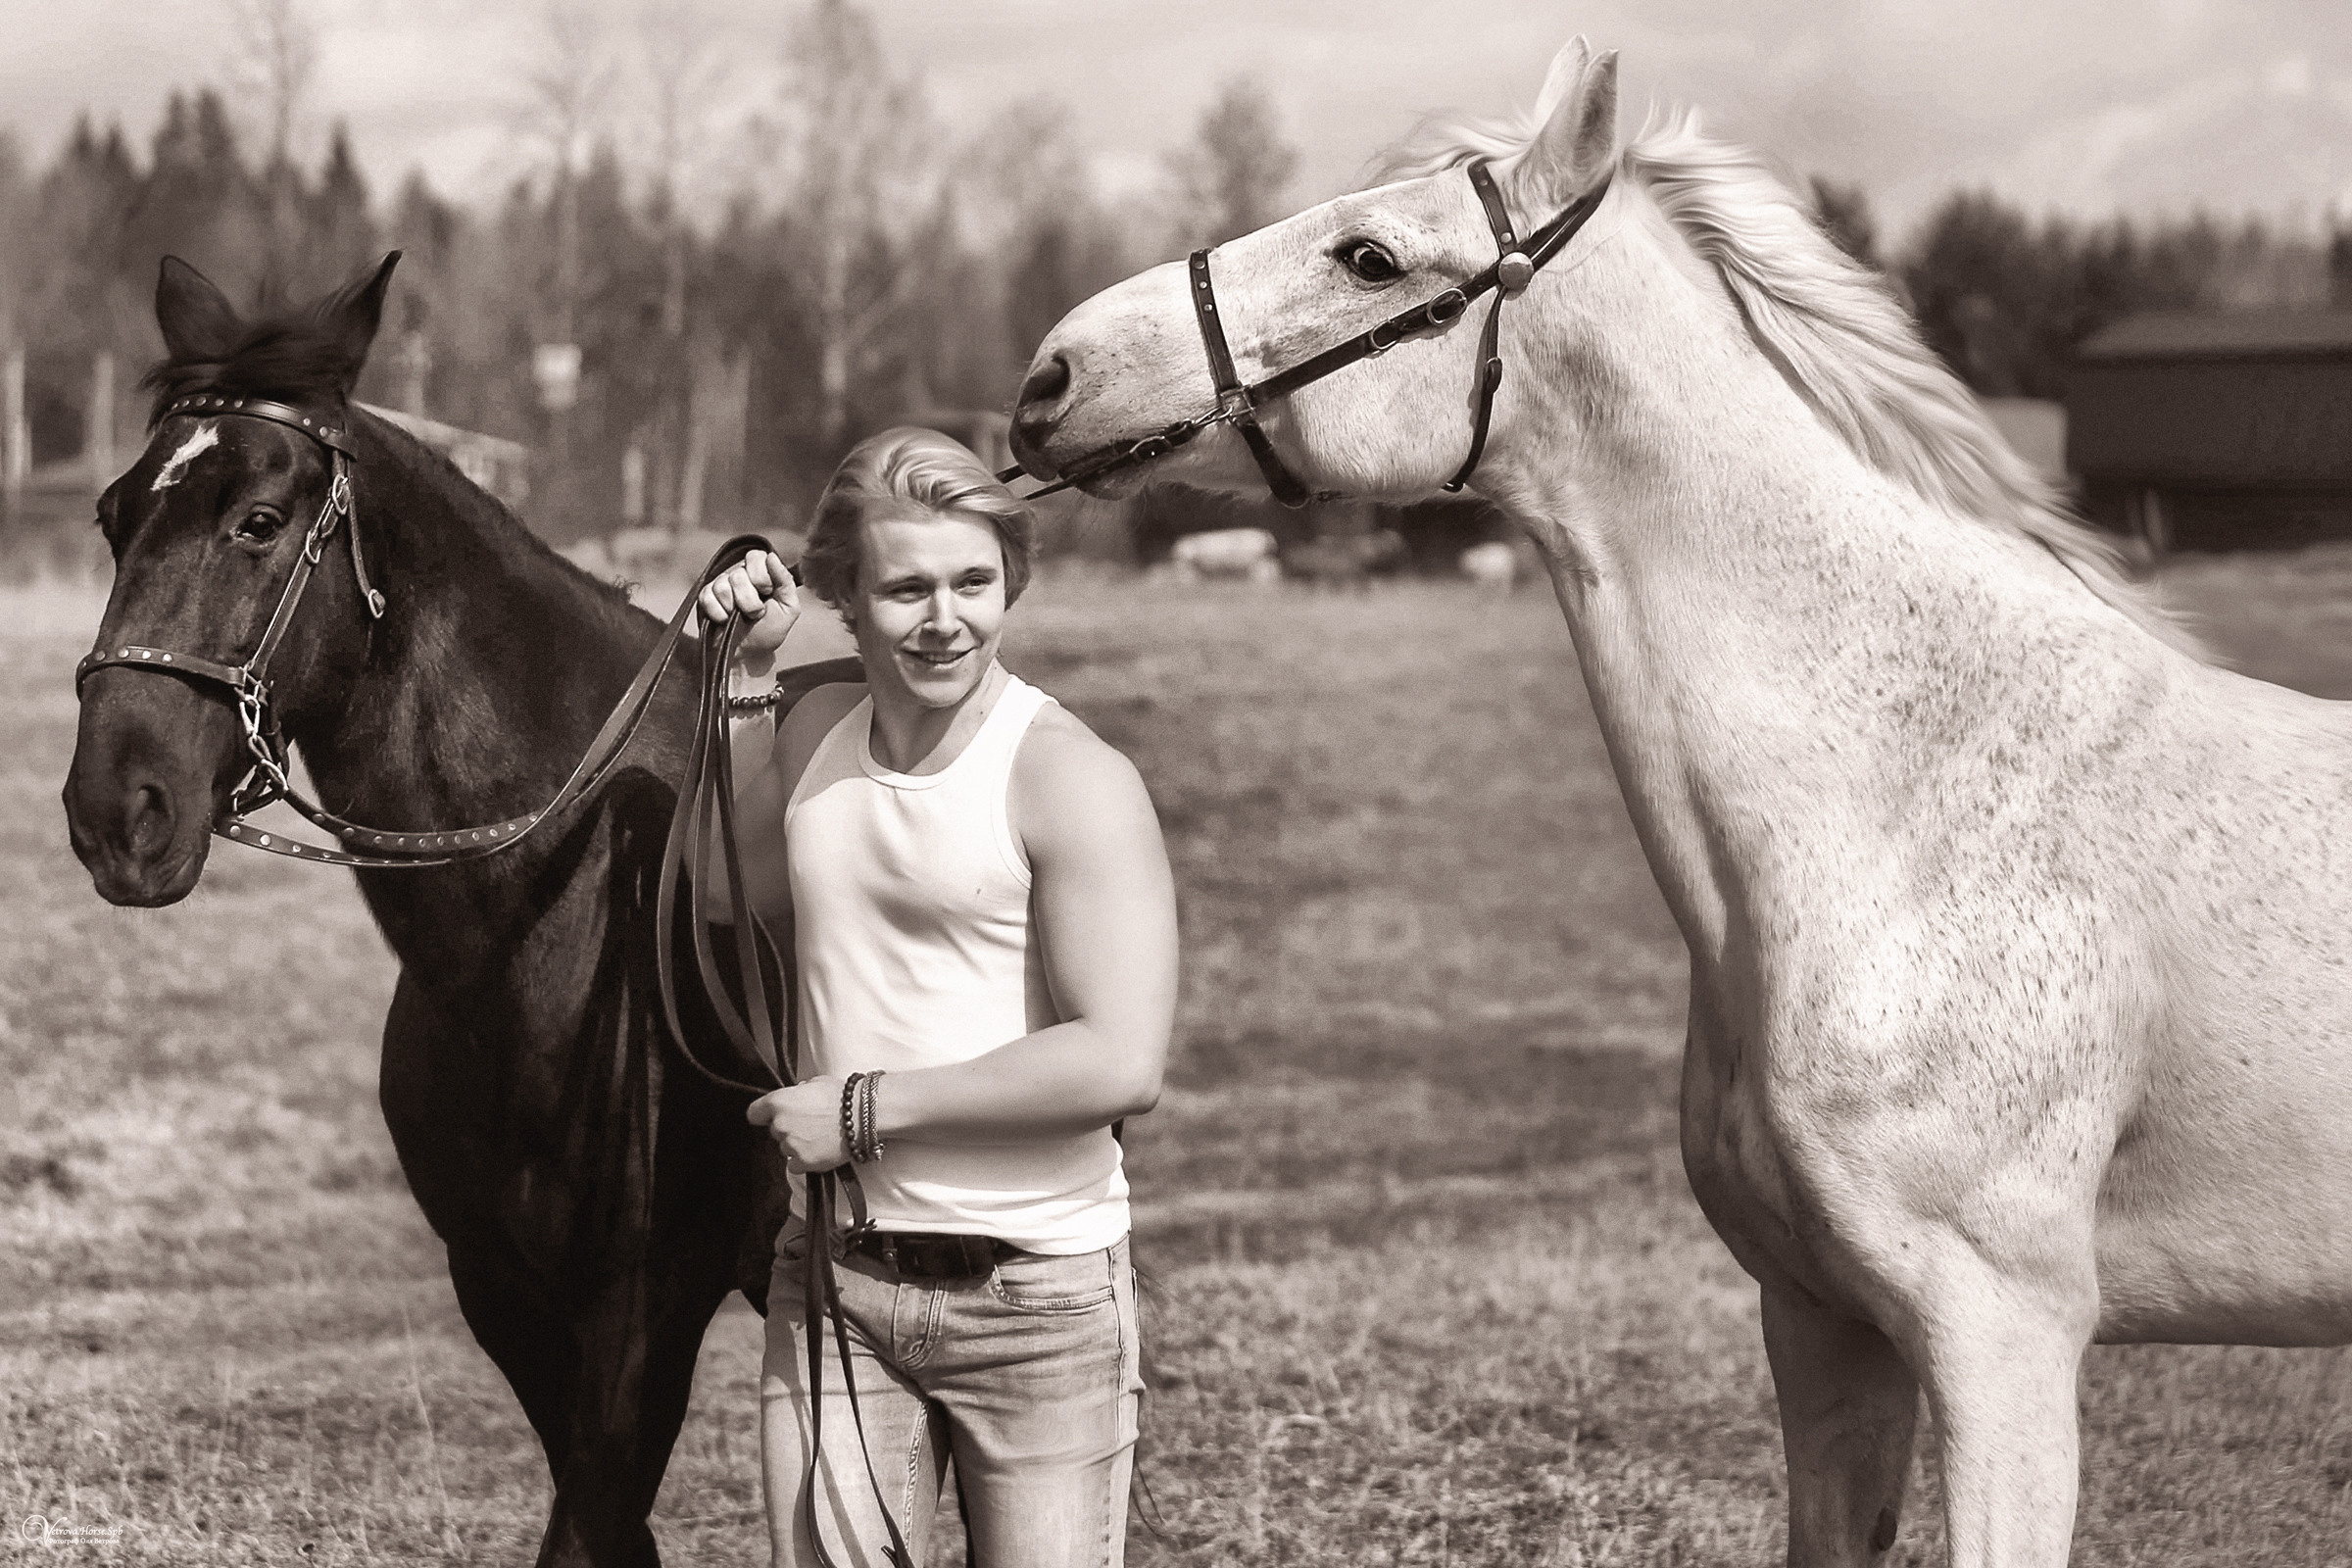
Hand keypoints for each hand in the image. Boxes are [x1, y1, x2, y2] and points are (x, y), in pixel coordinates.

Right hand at [697, 550, 799, 669]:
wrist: (748, 654)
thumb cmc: (770, 630)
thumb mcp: (788, 609)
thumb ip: (785, 581)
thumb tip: (772, 556)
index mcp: (760, 572)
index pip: (756, 556)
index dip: (761, 576)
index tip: (767, 593)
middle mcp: (739, 573)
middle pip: (738, 573)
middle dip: (749, 599)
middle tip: (755, 613)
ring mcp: (720, 584)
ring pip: (722, 585)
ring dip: (734, 608)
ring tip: (740, 618)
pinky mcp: (705, 597)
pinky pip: (707, 597)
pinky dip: (719, 613)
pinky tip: (725, 620)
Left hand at [746, 1078, 848, 1173]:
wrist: (863, 1115)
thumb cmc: (843, 1096)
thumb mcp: (816, 1082)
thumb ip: (798, 1092)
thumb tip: (797, 1096)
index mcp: (778, 1102)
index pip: (754, 1113)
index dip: (764, 1115)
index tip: (770, 1117)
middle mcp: (780, 1124)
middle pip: (775, 1131)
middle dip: (789, 1128)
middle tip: (810, 1124)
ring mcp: (790, 1145)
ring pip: (786, 1148)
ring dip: (798, 1144)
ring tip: (820, 1137)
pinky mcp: (803, 1162)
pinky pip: (795, 1165)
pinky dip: (804, 1161)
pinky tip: (819, 1150)